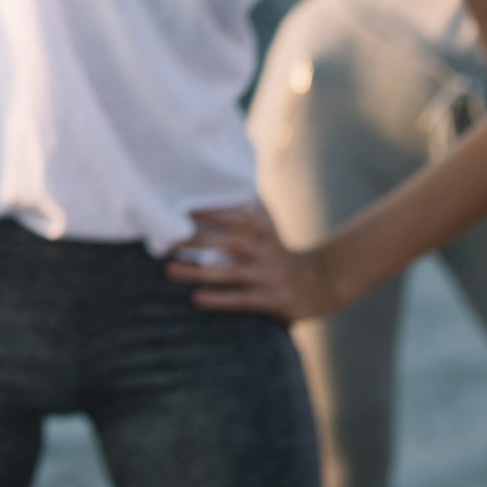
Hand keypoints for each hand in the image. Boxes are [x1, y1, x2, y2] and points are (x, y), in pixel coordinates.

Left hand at [166, 205, 338, 323]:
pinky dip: (220, 299)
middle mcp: (268, 252)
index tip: (182, 209)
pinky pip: (243, 300)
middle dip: (197, 240)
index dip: (212, 212)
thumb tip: (211, 185)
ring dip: (199, 272)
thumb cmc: (278, 252)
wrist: (319, 284)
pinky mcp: (273, 301)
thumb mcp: (267, 229)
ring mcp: (270, 277)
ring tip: (169, 269)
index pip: (238, 217)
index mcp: (266, 231)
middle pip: (230, 243)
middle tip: (167, 238)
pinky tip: (197, 298)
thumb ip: (243, 211)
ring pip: (231, 273)